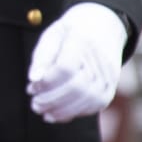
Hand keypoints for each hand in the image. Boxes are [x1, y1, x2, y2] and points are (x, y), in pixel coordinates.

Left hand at [26, 2, 126, 123]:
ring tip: (42, 110)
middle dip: (52, 100)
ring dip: (62, 111)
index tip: (31, 86)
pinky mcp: (110, 88)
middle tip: (34, 104)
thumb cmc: (70, 32)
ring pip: (87, 99)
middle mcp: (100, 60)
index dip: (47, 82)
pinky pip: (94, 105)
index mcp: (82, 41)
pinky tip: (57, 113)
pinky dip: (74, 112)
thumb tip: (33, 78)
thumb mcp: (52, 35)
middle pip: (77, 87)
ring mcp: (108, 76)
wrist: (103, 28)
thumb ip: (42, 57)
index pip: (66, 68)